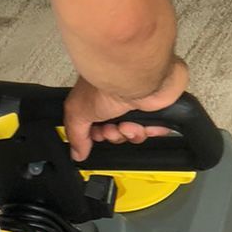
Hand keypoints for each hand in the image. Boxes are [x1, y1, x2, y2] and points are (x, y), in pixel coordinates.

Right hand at [64, 59, 189, 162]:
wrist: (136, 80)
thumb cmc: (109, 84)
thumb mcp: (78, 112)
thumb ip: (75, 135)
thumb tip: (77, 152)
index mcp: (98, 98)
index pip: (96, 126)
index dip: (97, 135)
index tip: (96, 134)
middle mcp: (117, 101)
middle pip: (116, 134)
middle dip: (113, 136)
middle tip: (112, 129)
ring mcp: (137, 105)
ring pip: (134, 135)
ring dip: (130, 134)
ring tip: (127, 124)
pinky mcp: (156, 109)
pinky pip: (154, 131)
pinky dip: (148, 131)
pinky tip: (142, 123)